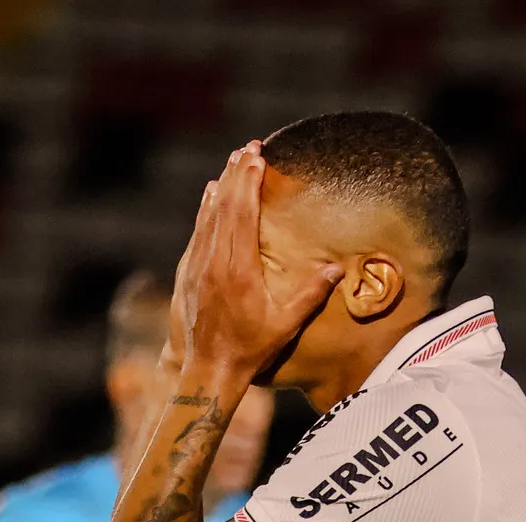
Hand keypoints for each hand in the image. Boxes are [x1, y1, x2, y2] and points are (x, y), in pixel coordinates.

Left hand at [169, 142, 341, 382]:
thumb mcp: (286, 325)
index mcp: (239, 270)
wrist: (209, 370)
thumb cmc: (252, 349)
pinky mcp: (188, 273)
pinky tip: (211, 194)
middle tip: (249, 148)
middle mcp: (215, 262)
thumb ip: (311, 295)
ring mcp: (197, 266)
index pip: (243, 214)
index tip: (259, 158)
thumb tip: (337, 269)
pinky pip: (198, 231)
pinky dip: (205, 209)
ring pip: (208, 216)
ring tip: (233, 162)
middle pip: (225, 206)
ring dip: (222, 186)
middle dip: (237, 174)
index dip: (250, 183)